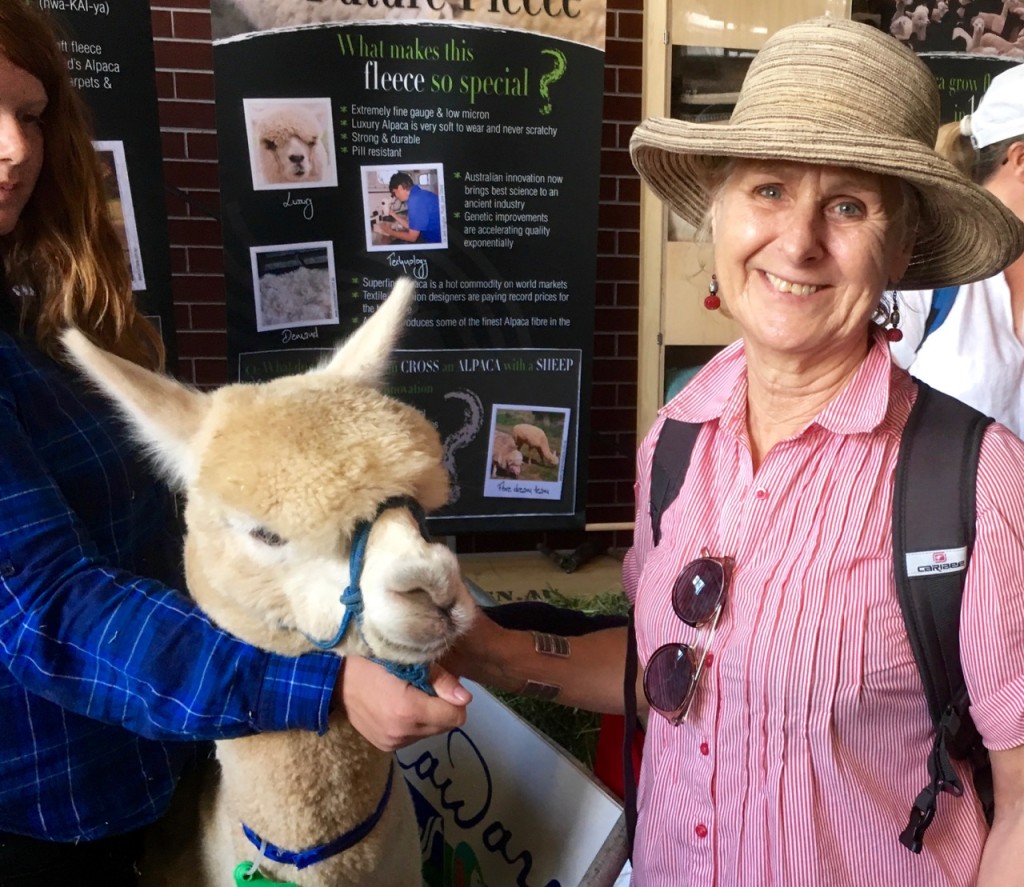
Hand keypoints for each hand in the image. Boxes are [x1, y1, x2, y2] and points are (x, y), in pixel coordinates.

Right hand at [334, 655, 470, 751]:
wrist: (334, 679)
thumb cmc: (373, 660)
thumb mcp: (408, 660)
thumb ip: (441, 680)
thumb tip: (466, 699)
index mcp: (409, 710)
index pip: (455, 716)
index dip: (454, 699)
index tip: (442, 685)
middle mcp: (402, 732)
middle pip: (445, 726)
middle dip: (442, 707)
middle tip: (425, 687)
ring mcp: (392, 743)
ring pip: (430, 732)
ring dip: (428, 716)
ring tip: (409, 695)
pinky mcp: (384, 746)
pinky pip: (414, 737)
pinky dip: (413, 723)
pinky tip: (398, 706)